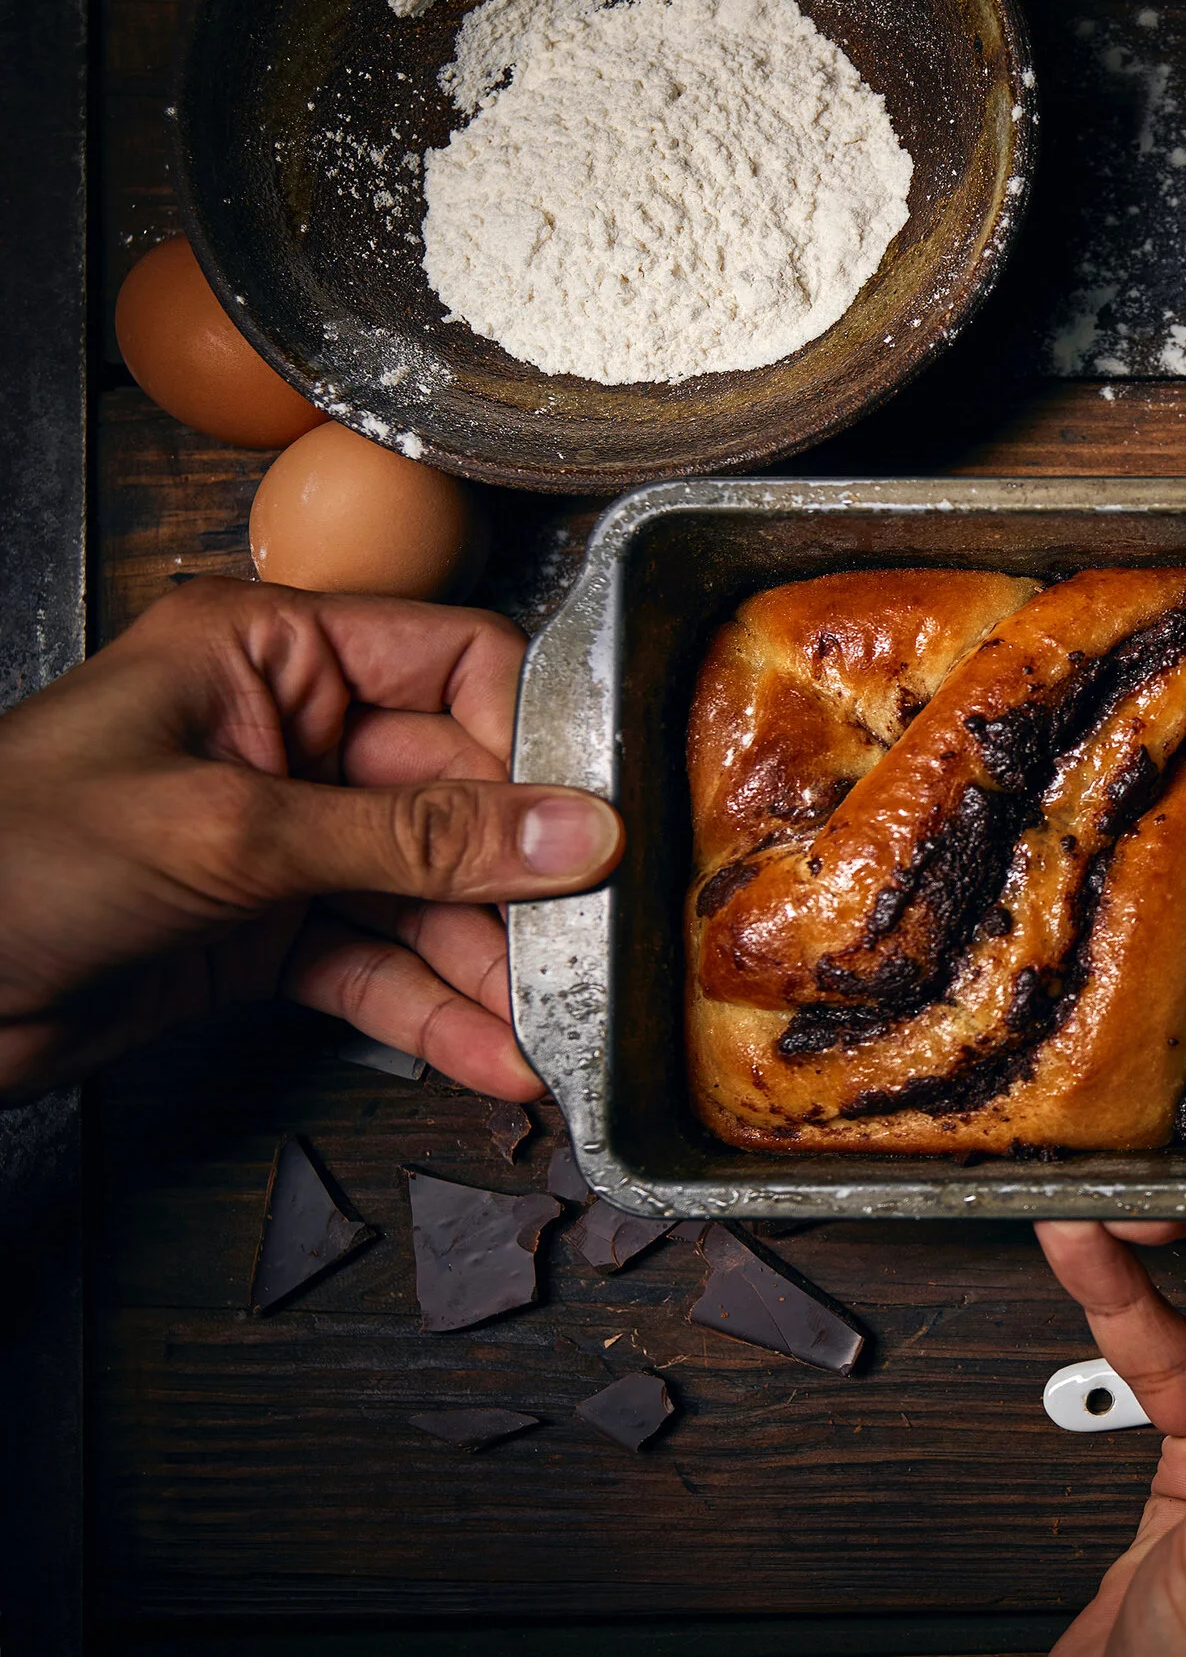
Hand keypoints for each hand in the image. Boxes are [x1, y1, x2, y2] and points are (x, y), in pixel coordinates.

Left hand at [0, 576, 622, 1102]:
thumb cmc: (7, 860)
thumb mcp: (230, 836)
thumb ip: (411, 840)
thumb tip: (570, 832)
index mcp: (269, 654)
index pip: (456, 666)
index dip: (536, 739)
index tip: (602, 818)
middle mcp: (287, 735)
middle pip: (462, 794)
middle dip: (527, 880)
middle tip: (596, 944)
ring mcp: (282, 837)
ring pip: (429, 893)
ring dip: (490, 965)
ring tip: (553, 1023)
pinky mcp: (266, 931)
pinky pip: (378, 965)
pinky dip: (432, 1013)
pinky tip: (490, 1055)